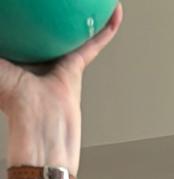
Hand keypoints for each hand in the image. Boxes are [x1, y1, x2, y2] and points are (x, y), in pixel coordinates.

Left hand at [0, 3, 120, 178]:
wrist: (37, 122)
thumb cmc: (12, 101)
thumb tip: (1, 18)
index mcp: (16, 59)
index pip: (18, 31)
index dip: (19, 17)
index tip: (20, 5)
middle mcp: (37, 59)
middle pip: (42, 28)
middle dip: (45, 13)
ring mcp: (58, 62)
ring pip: (70, 32)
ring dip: (80, 16)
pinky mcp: (76, 66)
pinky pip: (93, 42)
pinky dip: (106, 27)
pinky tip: (113, 8)